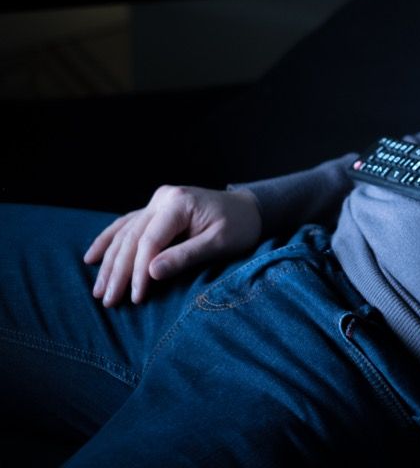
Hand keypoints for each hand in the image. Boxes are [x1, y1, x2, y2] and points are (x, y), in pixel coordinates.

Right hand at [84, 185, 262, 306]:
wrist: (250, 209)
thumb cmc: (241, 227)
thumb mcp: (219, 243)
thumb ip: (186, 256)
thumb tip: (151, 273)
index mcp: (180, 203)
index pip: (149, 241)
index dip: (139, 271)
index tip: (135, 297)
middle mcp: (164, 198)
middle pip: (132, 238)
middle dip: (118, 271)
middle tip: (107, 301)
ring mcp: (157, 202)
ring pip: (125, 233)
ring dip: (109, 261)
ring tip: (98, 289)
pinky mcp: (155, 209)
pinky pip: (126, 225)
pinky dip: (109, 241)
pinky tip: (92, 257)